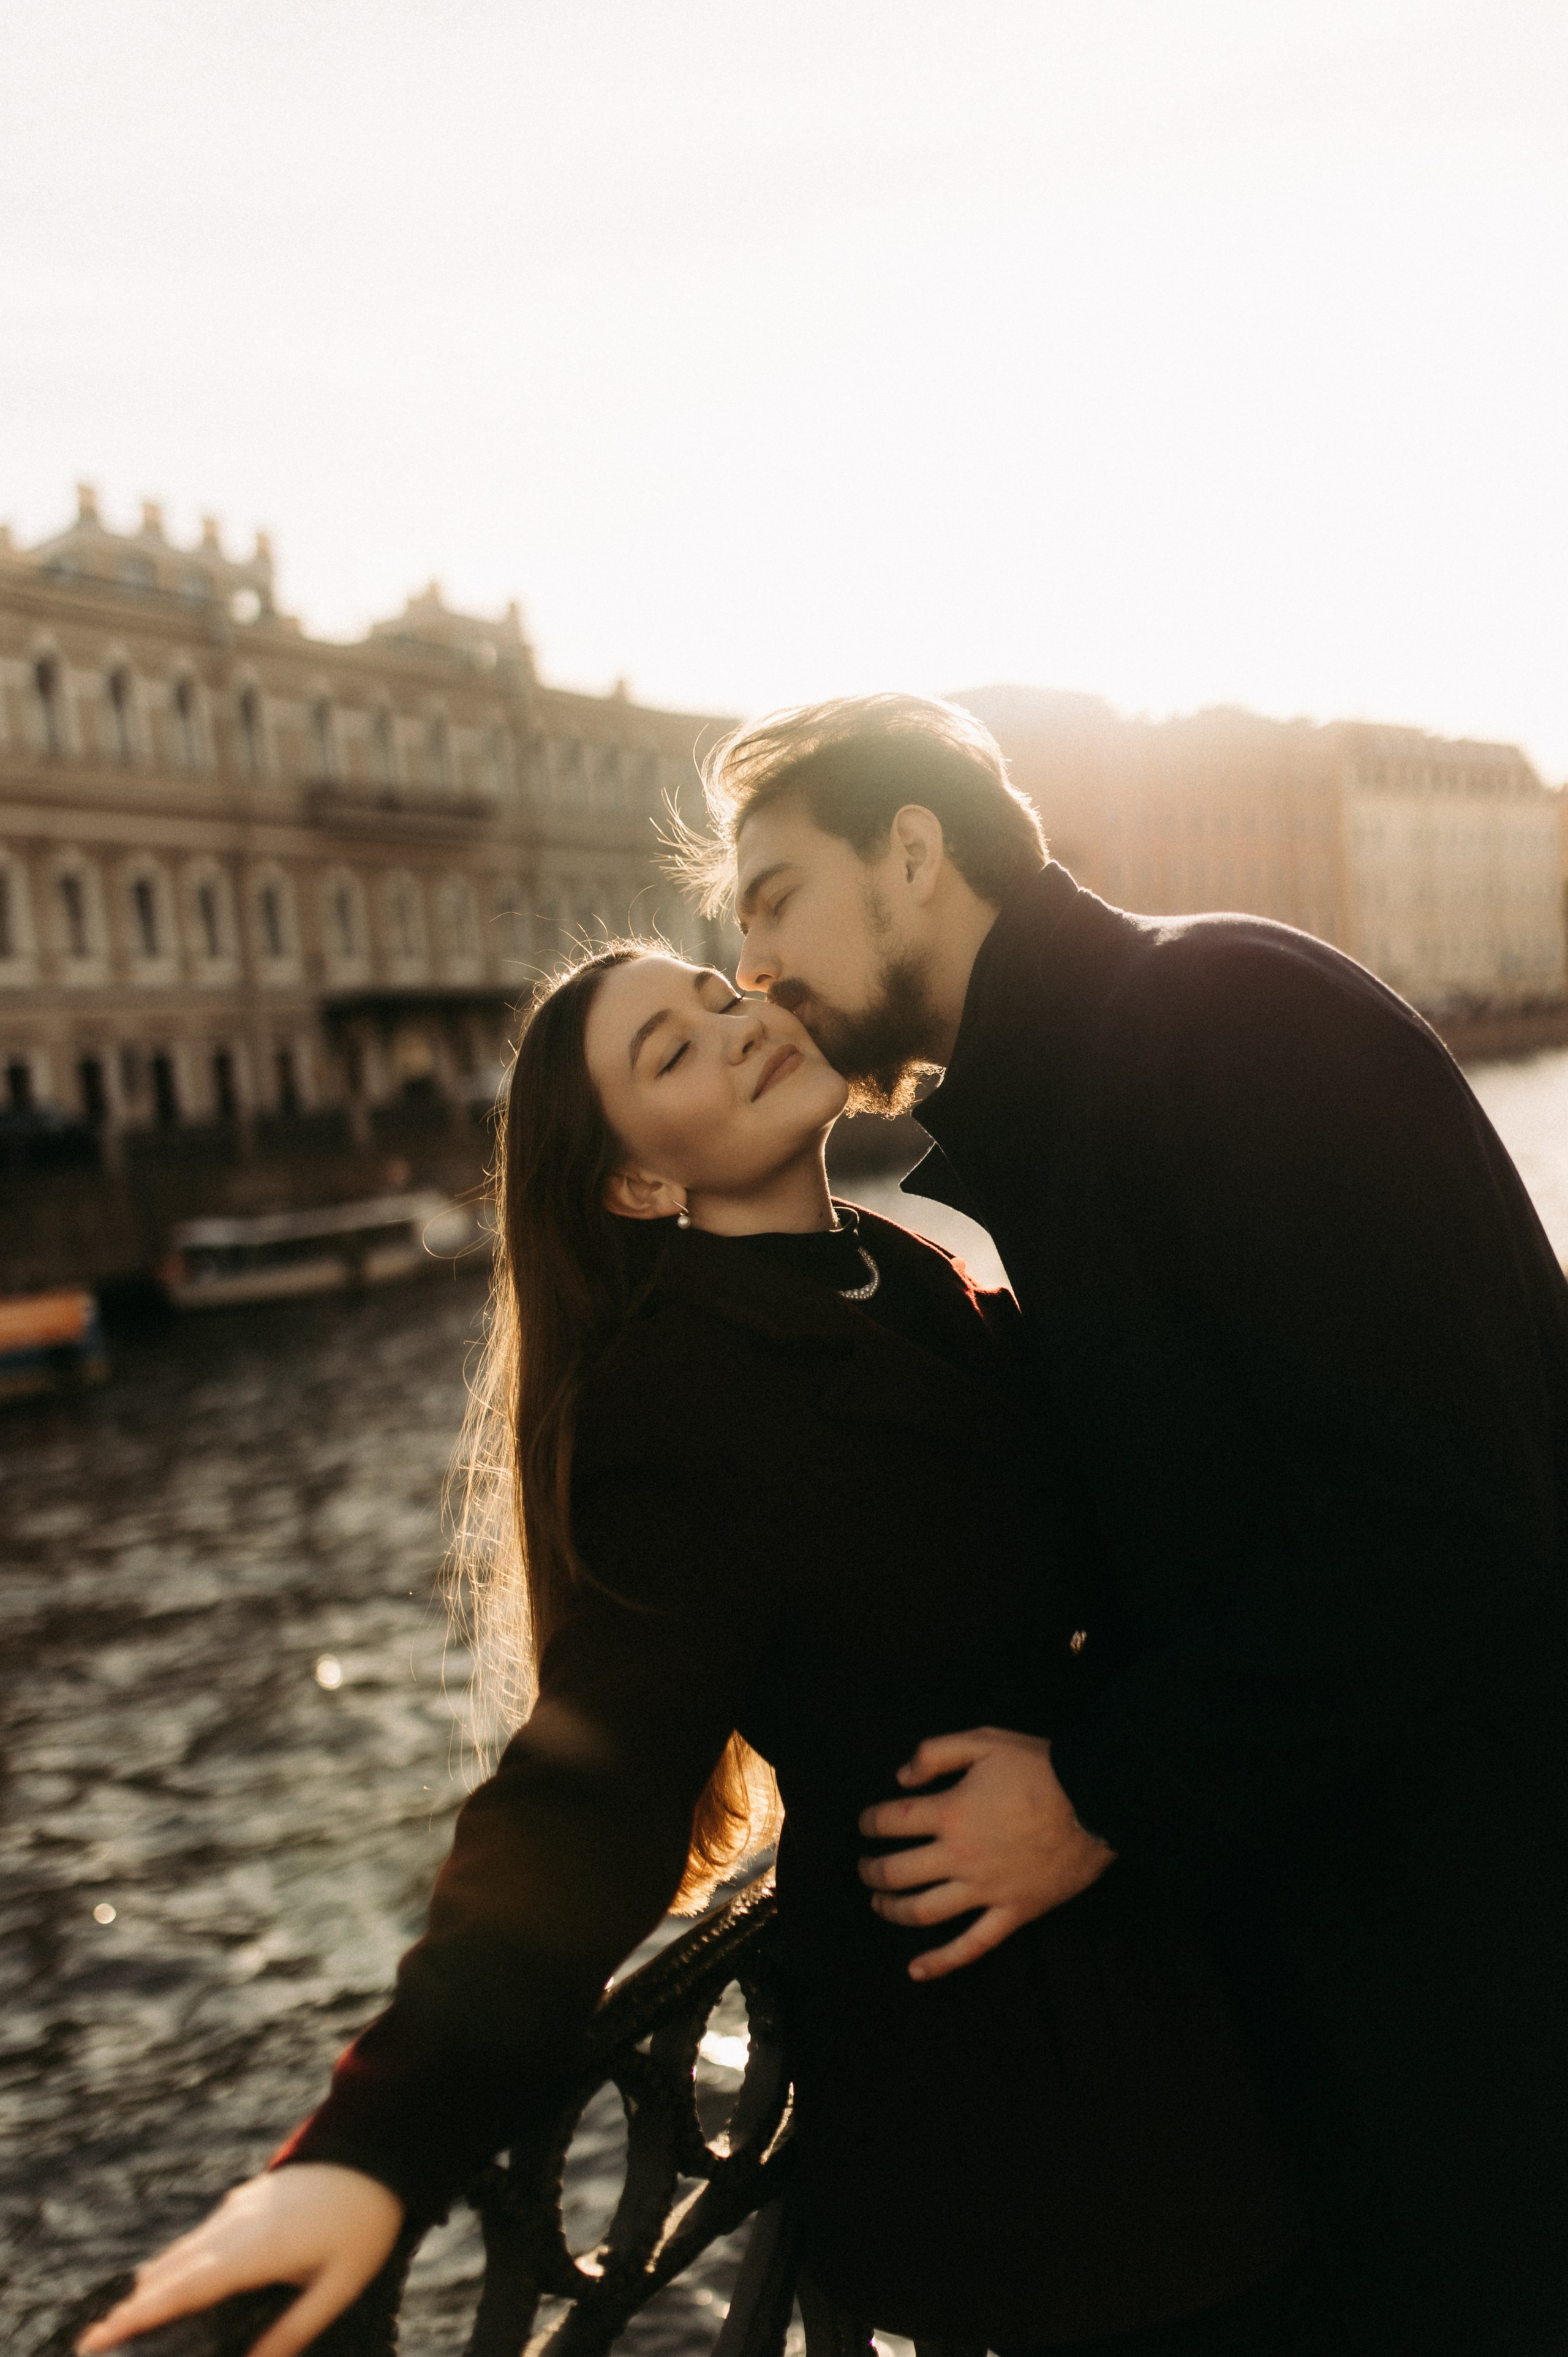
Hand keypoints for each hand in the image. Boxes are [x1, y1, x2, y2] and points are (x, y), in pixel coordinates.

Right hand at [77, 2164, 403, 2356]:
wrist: (376, 2148)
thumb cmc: (365, 2221)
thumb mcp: (341, 2284)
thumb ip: (296, 2327)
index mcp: (255, 2250)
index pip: (184, 2290)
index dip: (140, 2317)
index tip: (100, 2338)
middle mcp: (236, 2227)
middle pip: (171, 2273)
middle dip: (132, 2309)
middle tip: (94, 2342)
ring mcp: (238, 2209)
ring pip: (183, 2252)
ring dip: (151, 2285)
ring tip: (121, 2319)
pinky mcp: (246, 2200)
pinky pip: (200, 2237)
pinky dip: (176, 2262)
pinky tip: (168, 2278)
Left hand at [856, 1726, 1114, 1981]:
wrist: (1097, 1799)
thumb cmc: (1040, 1768)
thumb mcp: (984, 1741)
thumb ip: (936, 1753)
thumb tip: (900, 1777)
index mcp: (950, 1813)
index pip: (891, 1822)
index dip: (869, 1822)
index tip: (865, 1824)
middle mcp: (961, 1856)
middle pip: (897, 1872)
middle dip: (871, 1871)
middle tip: (864, 1868)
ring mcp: (986, 1890)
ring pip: (924, 1912)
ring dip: (892, 1910)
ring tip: (878, 1904)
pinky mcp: (1013, 1912)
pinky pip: (972, 1946)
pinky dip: (941, 1962)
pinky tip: (915, 1970)